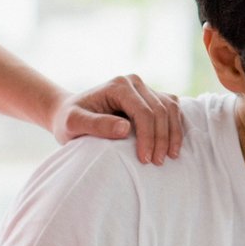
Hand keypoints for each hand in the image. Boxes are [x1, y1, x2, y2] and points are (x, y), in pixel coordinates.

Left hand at [51, 73, 183, 163]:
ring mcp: (144, 88)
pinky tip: (173, 145)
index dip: (148, 136)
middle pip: (160, 110)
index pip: (143, 111)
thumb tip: (126, 128)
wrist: (70, 113)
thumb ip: (97, 125)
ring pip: (171, 108)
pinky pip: (172, 109)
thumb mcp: (73, 124)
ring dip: (173, 133)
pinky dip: (176, 126)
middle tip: (157, 163)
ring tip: (170, 157)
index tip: (145, 159)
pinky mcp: (151, 96)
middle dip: (162, 138)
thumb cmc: (69, 120)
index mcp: (118, 85)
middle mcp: (134, 82)